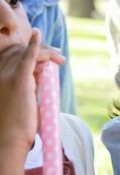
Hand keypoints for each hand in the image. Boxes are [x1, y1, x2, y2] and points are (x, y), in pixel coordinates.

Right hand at [0, 29, 64, 153]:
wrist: (8, 140)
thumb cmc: (14, 125)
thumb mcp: (19, 98)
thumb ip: (27, 83)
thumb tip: (41, 72)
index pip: (10, 55)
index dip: (28, 50)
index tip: (45, 54)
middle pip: (19, 51)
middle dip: (40, 50)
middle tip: (58, 56)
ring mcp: (5, 76)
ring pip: (27, 53)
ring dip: (46, 52)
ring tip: (60, 58)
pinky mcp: (18, 80)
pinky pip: (27, 57)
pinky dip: (34, 45)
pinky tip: (37, 34)